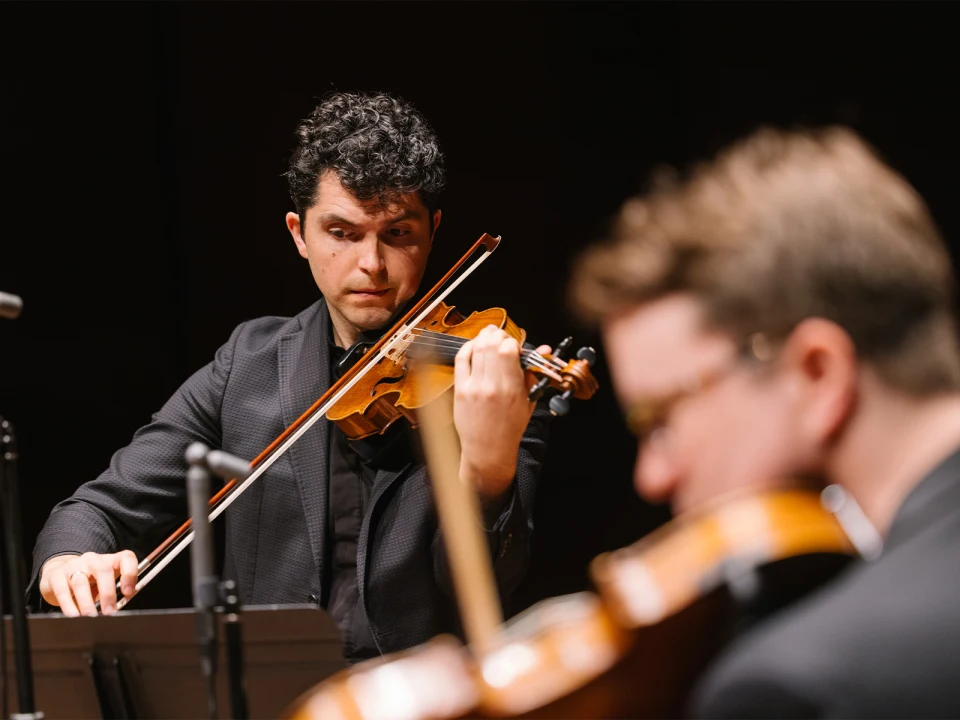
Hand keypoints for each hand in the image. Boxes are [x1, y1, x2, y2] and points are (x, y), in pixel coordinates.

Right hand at [39, 551, 138, 616]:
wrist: (59, 573)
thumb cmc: (89, 582)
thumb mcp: (105, 584)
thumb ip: (115, 593)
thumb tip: (117, 611)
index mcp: (110, 560)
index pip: (126, 558)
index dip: (130, 574)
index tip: (128, 593)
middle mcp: (93, 559)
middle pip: (103, 570)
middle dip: (107, 593)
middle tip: (109, 613)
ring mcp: (73, 565)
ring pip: (81, 582)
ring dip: (87, 603)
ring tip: (91, 618)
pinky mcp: (56, 576)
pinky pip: (62, 592)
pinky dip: (69, 606)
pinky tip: (74, 616)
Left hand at [453, 324, 549, 498]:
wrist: (488, 449)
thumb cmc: (511, 427)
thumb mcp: (529, 400)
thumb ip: (534, 372)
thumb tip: (544, 348)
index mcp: (512, 389)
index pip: (508, 349)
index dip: (513, 342)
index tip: (515, 348)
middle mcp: (491, 386)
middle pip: (491, 344)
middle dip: (498, 335)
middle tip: (501, 338)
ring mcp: (473, 387)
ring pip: (476, 348)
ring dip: (483, 337)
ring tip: (489, 337)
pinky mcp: (460, 389)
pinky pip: (461, 360)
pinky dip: (468, 347)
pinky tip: (474, 346)